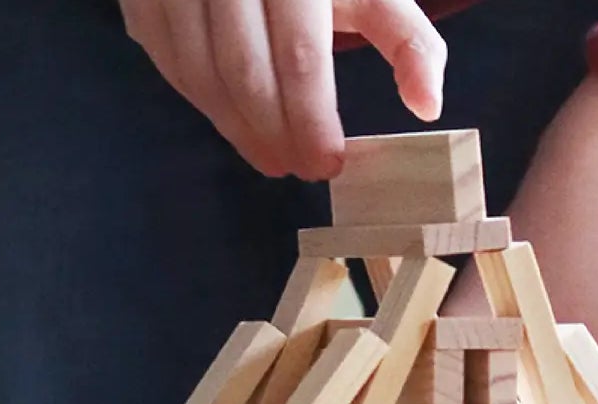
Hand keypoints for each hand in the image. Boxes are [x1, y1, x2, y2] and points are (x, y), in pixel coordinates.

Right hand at [120, 0, 445, 180]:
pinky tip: (231, 117)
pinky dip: (200, 100)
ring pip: (200, 74)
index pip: (299, 59)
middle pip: (245, 74)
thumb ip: (405, 40)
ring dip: (234, 128)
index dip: (311, 122)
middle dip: (272, 134)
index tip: (327, 164)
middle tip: (294, 169)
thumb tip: (428, 105)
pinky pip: (168, 61)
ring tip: (267, 154)